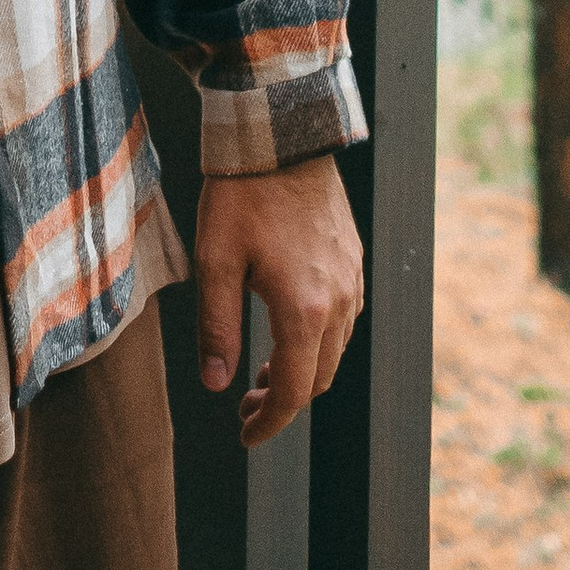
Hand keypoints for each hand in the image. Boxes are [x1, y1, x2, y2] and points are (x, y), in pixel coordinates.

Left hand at [193, 154, 364, 448]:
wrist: (281, 135)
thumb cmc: (243, 194)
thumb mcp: (216, 262)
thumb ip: (216, 328)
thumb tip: (215, 384)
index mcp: (305, 309)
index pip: (294, 391)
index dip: (269, 422)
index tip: (246, 433)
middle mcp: (339, 300)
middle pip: (319, 377)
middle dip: (284, 400)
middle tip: (246, 403)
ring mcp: (352, 278)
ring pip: (335, 350)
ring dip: (303, 370)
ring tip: (264, 369)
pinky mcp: (354, 259)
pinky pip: (345, 318)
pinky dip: (320, 339)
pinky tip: (291, 328)